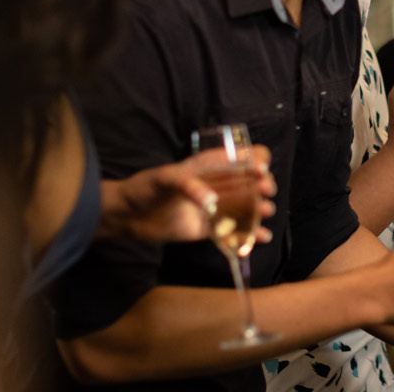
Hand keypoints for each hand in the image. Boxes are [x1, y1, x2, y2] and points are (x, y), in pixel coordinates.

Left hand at [104, 146, 276, 243]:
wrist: (127, 216)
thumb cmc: (143, 189)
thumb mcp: (163, 178)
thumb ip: (187, 185)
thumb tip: (211, 200)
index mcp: (208, 166)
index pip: (239, 156)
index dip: (254, 160)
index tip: (260, 168)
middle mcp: (216, 185)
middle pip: (248, 182)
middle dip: (262, 184)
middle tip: (265, 190)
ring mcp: (214, 207)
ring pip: (245, 206)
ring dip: (259, 208)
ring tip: (266, 211)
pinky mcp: (209, 229)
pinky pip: (234, 231)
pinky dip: (250, 234)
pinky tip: (263, 237)